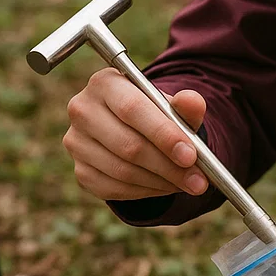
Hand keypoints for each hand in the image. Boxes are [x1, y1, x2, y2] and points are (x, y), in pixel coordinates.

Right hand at [63, 68, 209, 201]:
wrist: (135, 130)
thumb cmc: (155, 114)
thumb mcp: (173, 105)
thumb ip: (186, 104)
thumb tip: (193, 102)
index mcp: (105, 83)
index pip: (132, 109)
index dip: (163, 135)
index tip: (191, 156)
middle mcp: (83, 110)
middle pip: (127, 145)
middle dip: (168, 167)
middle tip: (198, 182)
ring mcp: (77, 143)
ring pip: (122, 171)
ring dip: (161, 182)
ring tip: (187, 183)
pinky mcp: (80, 171)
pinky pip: (115, 189)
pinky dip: (146, 192)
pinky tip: (166, 186)